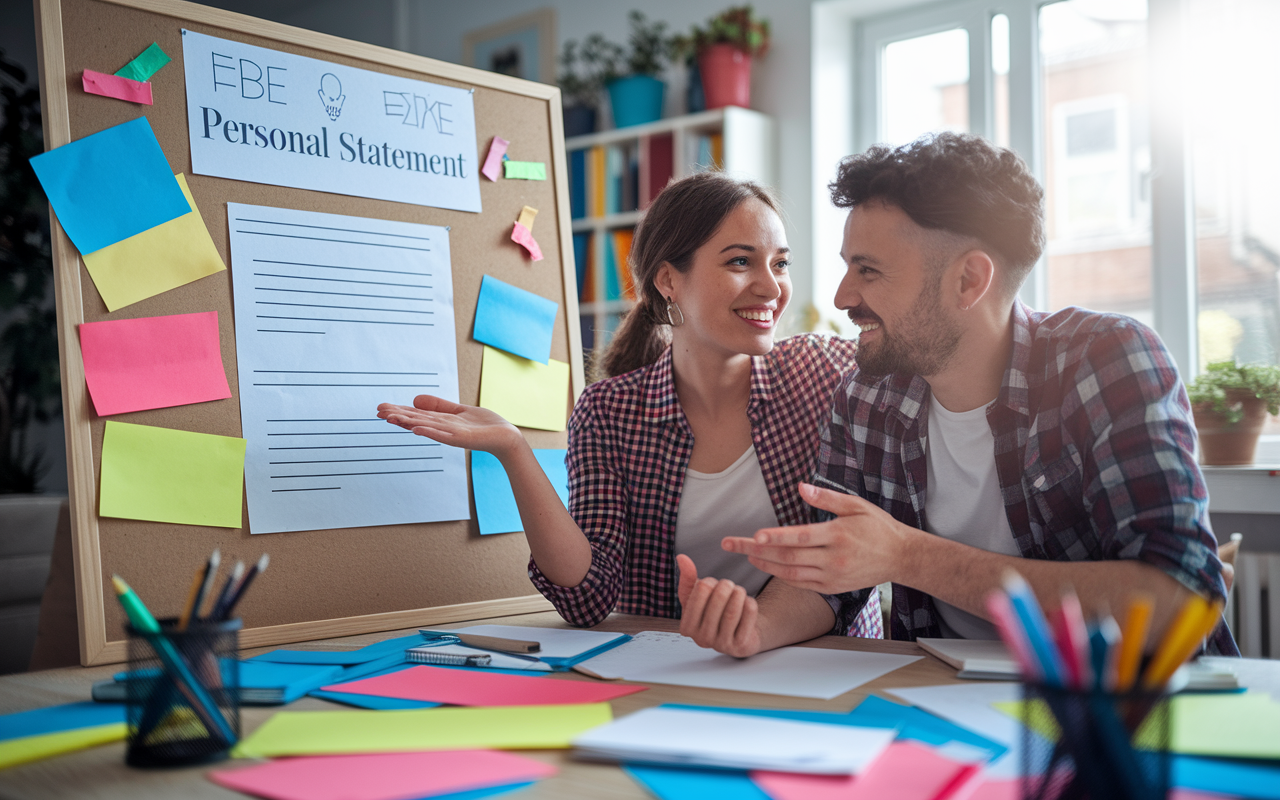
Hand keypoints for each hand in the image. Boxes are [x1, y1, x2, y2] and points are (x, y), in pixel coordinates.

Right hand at [377, 395, 522, 455]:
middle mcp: (442, 429)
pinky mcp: (461, 439)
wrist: (504, 436)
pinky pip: (442, 435)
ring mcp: (450, 435)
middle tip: (378, 412)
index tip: (381, 408)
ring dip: (407, 423)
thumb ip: (438, 405)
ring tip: (391, 418)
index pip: (415, 415)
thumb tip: (415, 399)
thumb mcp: (458, 410)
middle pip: (416, 420)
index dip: (398, 411)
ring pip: (425, 427)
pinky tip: (416, 429)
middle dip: (397, 416)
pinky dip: (429, 432)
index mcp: (441, 422)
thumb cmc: (483, 425)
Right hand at [675, 554, 762, 657]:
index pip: (700, 591)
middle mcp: (702, 639)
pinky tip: (747, 602)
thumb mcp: (697, 598)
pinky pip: (748, 615)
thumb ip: (687, 578)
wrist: (736, 634)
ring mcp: (721, 644)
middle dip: (726, 585)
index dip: (708, 582)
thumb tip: (681, 558)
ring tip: (739, 591)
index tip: (711, 583)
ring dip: (739, 593)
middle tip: (729, 584)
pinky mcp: (740, 645)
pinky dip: (750, 603)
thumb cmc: (713, 613)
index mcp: (687, 627)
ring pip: (733, 609)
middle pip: (718, 598)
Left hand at [721, 482, 913, 593]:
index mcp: (838, 535)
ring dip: (765, 565)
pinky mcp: (833, 588)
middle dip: (755, 551)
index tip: (752, 536)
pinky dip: (782, 576)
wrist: (901, 556)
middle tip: (731, 544)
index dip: (774, 538)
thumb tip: (801, 487)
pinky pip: (801, 583)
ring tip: (745, 555)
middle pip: (787, 557)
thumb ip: (827, 499)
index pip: (799, 538)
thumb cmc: (878, 526)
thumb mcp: (856, 505)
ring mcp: (832, 576)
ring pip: (791, 573)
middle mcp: (833, 559)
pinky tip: (768, 567)